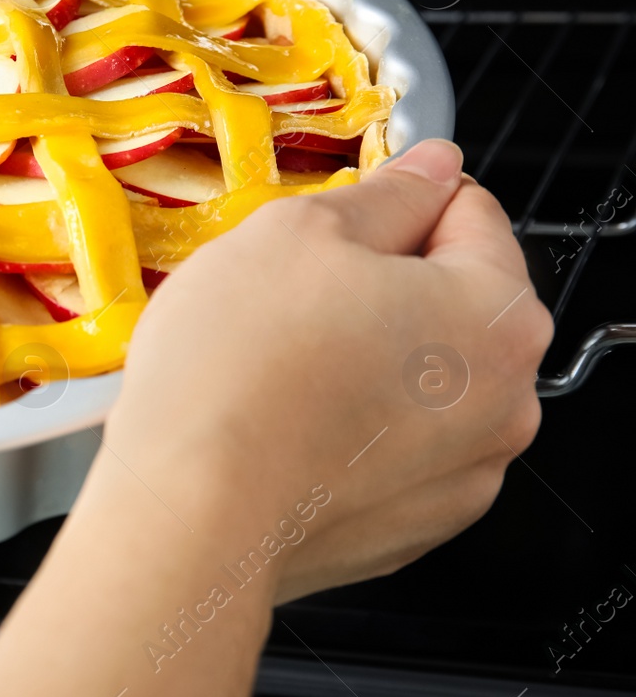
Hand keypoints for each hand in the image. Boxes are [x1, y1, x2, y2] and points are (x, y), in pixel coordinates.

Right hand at [0, 141, 551, 696]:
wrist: (191, 518)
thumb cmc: (239, 373)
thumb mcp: (298, 233)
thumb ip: (385, 194)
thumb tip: (429, 169)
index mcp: (496, 316)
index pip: (468, 211)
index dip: (394, 198)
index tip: (337, 214)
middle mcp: (504, 403)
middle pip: (447, 300)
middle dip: (375, 283)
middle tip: (287, 290)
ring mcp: (460, 475)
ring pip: (415, 377)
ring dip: (361, 355)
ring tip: (273, 361)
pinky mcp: (408, 527)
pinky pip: (386, 446)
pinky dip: (345, 424)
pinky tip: (280, 418)